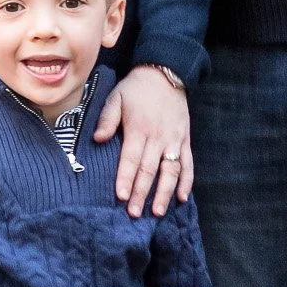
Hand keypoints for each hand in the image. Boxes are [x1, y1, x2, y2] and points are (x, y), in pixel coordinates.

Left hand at [93, 65, 191, 218]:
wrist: (166, 72)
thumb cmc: (136, 88)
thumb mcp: (116, 97)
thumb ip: (107, 119)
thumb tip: (98, 139)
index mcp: (138, 128)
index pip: (131, 158)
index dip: (126, 178)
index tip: (120, 196)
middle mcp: (158, 137)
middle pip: (149, 170)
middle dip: (141, 193)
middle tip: (134, 213)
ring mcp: (174, 140)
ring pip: (170, 171)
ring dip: (164, 193)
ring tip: (157, 212)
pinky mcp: (185, 139)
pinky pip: (188, 163)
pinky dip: (186, 181)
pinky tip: (181, 197)